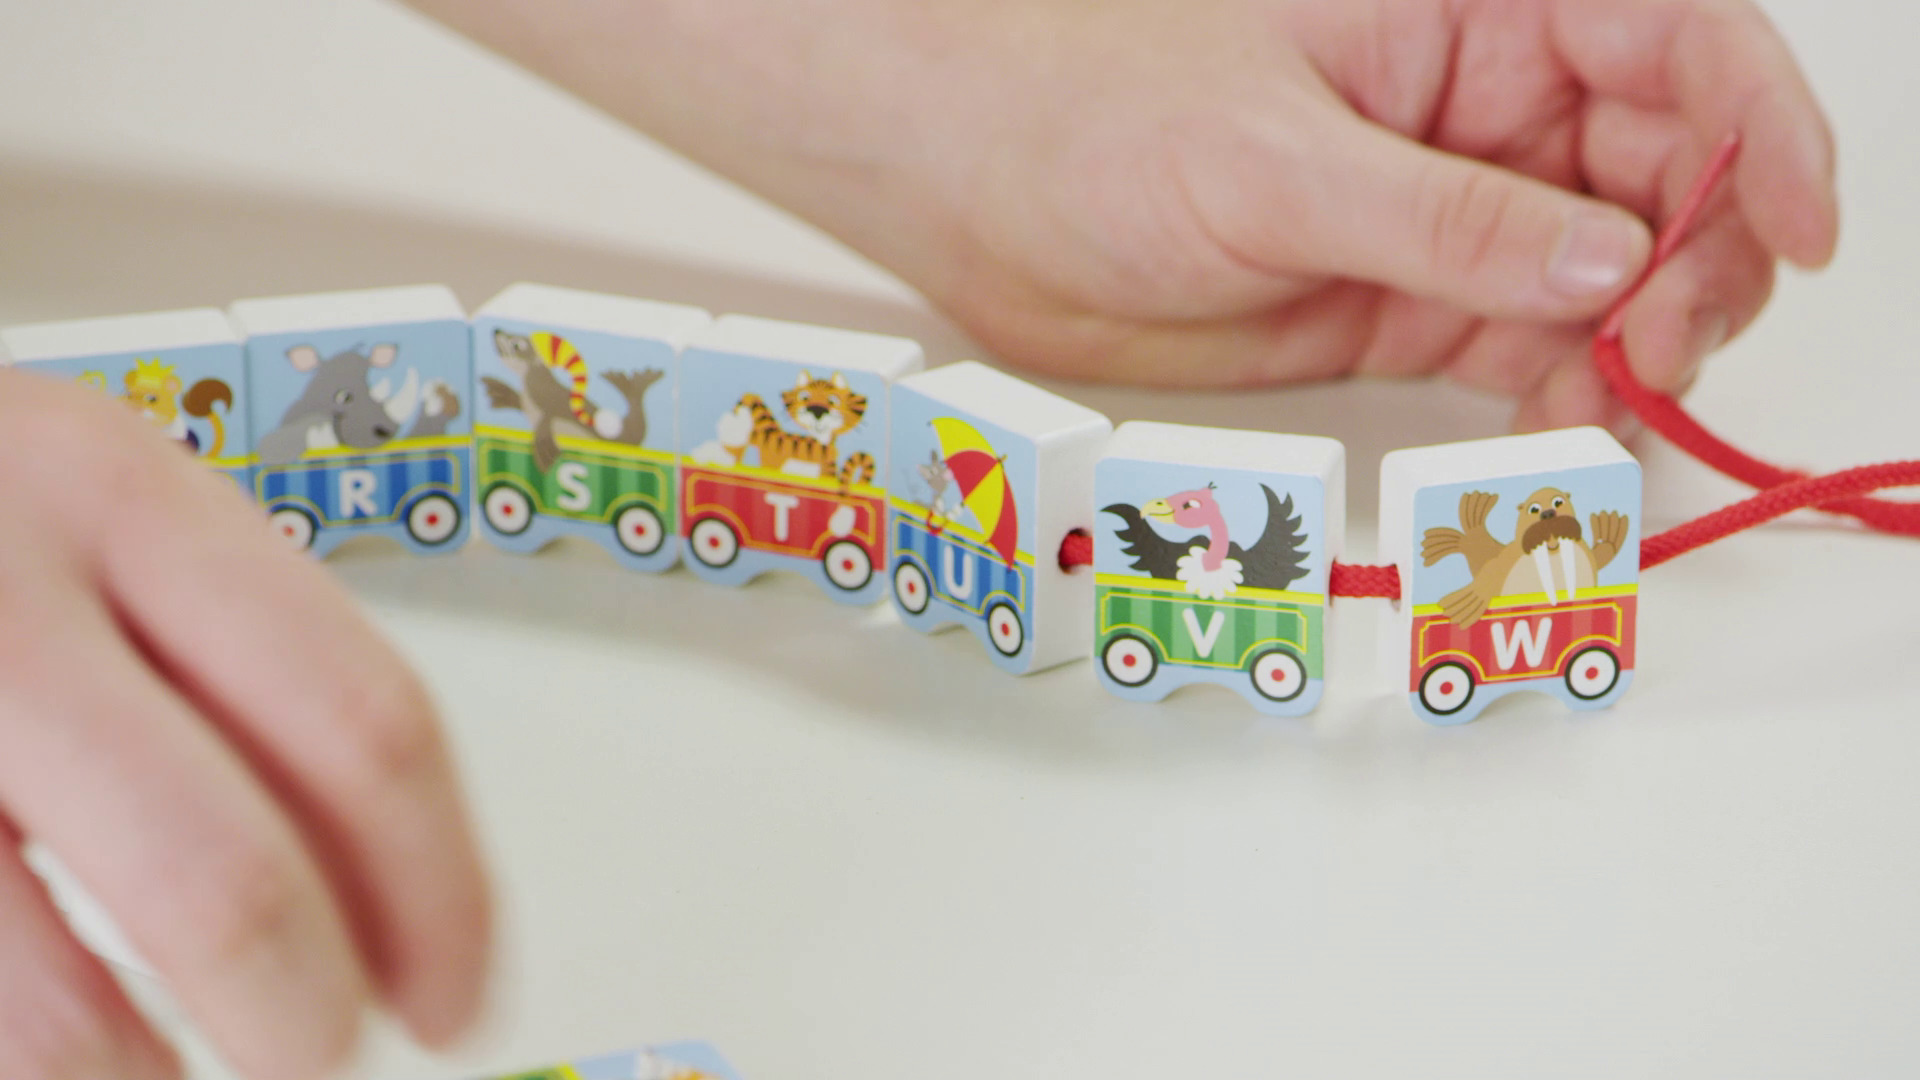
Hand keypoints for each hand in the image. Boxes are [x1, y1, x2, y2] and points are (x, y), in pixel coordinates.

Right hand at [0, 372, 491, 1078]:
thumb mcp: (85, 521)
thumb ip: (230, 670)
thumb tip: (387, 899)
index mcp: (120, 499)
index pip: (364, 725)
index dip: (444, 897)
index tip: (463, 997)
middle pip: (228, 883)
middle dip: (302, 1026)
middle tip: (326, 1067)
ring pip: (50, 1014)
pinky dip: (35, 1059)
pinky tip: (63, 1054)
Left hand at [411, 0, 1835, 432]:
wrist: (968, 185)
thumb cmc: (1086, 115)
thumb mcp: (1274, 161)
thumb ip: (1446, 219)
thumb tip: (1611, 259)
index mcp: (1472, 16)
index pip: (1674, 46)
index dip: (1763, 126)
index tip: (1798, 222)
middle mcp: (1480, 111)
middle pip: (1666, 177)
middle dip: (1696, 267)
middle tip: (1660, 359)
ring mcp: (1448, 214)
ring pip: (1605, 280)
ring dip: (1635, 352)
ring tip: (1609, 421)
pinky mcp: (1402, 303)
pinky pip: (1522, 350)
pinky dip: (1557, 398)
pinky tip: (1554, 439)